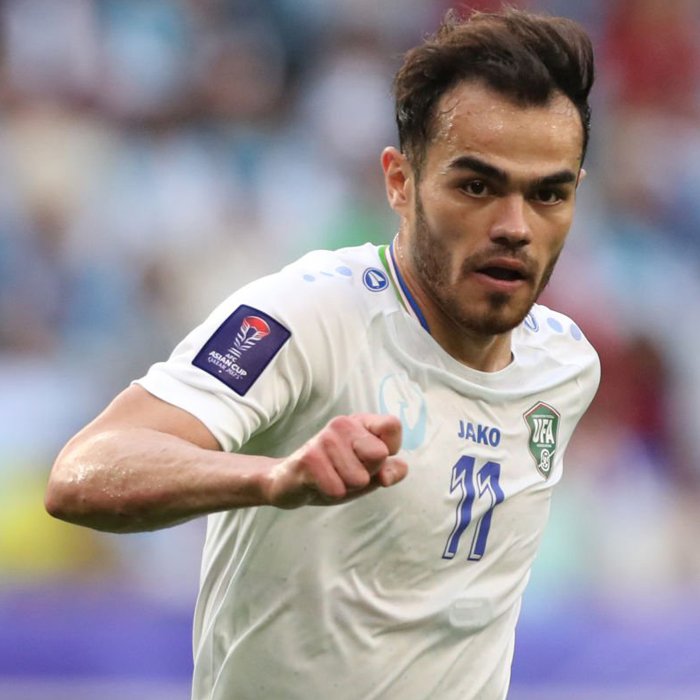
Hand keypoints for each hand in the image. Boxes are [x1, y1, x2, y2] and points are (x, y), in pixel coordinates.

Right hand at [265, 414, 407, 507]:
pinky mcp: (309, 458)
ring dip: (346, 486)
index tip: (373, 457)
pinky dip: (331, 493)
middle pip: (379, 454)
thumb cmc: (334, 474)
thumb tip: (396, 471)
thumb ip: (390, 471)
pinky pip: (337, 489)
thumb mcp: (368, 474)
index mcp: (360, 422)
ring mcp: (325, 439)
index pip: (392, 425)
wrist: (289, 482)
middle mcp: (343, 424)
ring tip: (330, 477)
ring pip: (359, 478)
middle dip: (367, 473)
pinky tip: (318, 483)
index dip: (391, 448)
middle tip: (346, 471)